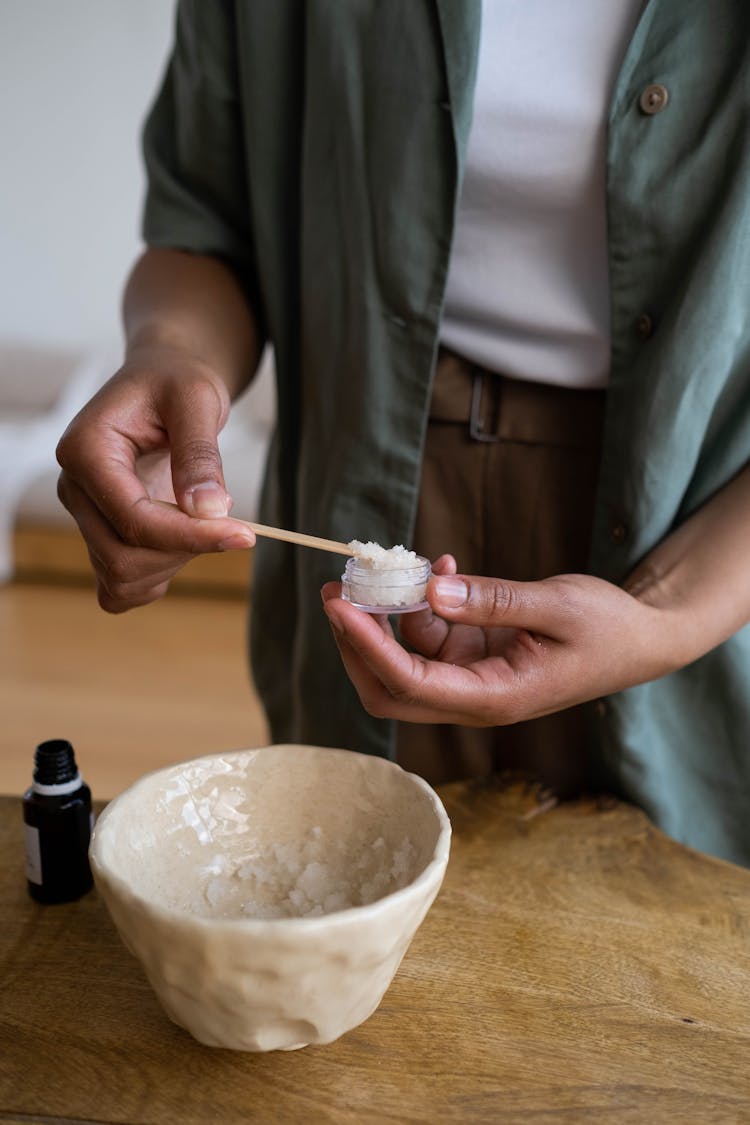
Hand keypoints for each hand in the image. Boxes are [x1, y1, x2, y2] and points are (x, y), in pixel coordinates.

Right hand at [56, 346, 254, 611]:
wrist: (165, 381)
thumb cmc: (178, 380)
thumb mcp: (197, 400)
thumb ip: (200, 454)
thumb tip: (210, 510)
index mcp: (86, 451)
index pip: (135, 520)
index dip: (192, 537)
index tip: (246, 534)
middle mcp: (75, 488)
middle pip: (125, 556)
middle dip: (186, 549)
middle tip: (227, 518)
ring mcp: (85, 515)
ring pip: (122, 577)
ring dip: (174, 564)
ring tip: (204, 521)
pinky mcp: (100, 533)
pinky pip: (116, 588)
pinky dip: (154, 581)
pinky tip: (183, 550)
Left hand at [321, 556, 680, 725]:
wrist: (640, 639)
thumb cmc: (607, 627)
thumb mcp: (555, 605)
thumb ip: (492, 600)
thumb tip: (429, 591)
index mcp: (493, 698)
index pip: (408, 683)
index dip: (366, 647)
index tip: (340, 607)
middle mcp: (473, 697)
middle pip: (388, 688)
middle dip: (356, 643)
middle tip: (337, 591)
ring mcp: (470, 679)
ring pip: (403, 657)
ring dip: (391, 613)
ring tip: (405, 562)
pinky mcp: (473, 659)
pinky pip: (429, 636)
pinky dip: (422, 603)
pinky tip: (439, 568)